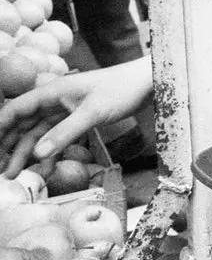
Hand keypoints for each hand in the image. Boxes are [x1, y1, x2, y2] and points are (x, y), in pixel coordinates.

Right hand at [0, 59, 154, 176]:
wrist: (147, 83)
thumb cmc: (122, 90)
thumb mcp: (92, 112)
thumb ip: (65, 133)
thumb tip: (37, 154)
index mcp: (52, 91)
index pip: (15, 109)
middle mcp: (53, 100)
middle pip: (22, 124)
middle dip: (8, 147)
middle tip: (1, 171)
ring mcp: (64, 110)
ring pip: (37, 133)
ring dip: (24, 153)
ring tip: (13, 175)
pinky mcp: (76, 118)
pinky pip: (55, 137)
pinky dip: (49, 153)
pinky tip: (45, 170)